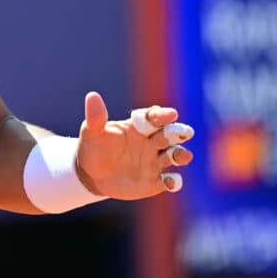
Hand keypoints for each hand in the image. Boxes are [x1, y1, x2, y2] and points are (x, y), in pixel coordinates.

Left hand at [74, 91, 194, 199]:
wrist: (92, 175)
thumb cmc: (94, 148)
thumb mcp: (91, 132)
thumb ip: (96, 117)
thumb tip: (92, 96)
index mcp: (137, 127)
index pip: (152, 118)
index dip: (161, 115)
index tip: (171, 114)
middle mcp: (150, 142)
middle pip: (168, 135)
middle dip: (177, 133)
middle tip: (184, 132)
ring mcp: (154, 162)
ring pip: (174, 156)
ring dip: (180, 155)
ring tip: (183, 155)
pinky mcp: (155, 182)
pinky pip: (168, 181)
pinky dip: (173, 182)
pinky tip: (171, 182)